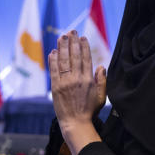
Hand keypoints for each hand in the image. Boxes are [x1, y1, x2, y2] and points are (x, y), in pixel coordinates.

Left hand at [49, 31, 105, 154]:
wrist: (76, 124)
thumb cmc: (89, 111)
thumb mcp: (101, 96)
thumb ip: (102, 81)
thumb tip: (101, 66)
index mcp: (88, 80)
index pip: (86, 58)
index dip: (84, 46)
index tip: (82, 37)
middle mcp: (77, 79)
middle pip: (74, 55)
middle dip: (73, 42)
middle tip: (72, 31)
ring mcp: (65, 82)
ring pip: (63, 60)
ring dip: (62, 47)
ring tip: (62, 36)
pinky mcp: (56, 87)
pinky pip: (54, 70)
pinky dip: (53, 60)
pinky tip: (53, 51)